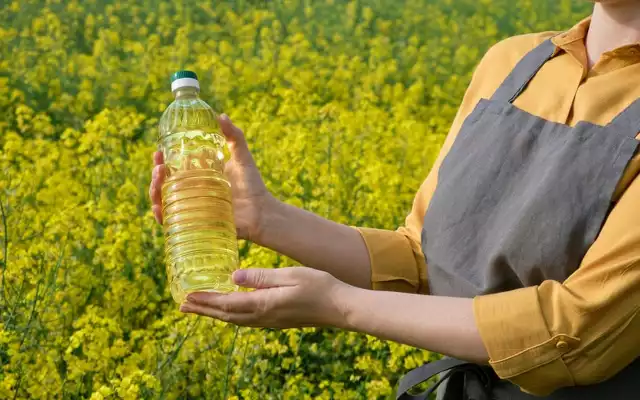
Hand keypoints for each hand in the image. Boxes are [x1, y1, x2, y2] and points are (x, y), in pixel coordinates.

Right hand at [149, 114, 273, 241]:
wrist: (262, 213)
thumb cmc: (253, 186)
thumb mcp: (242, 158)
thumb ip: (234, 136)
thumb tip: (220, 115)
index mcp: (198, 178)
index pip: (173, 168)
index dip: (162, 160)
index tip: (159, 151)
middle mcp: (191, 193)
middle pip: (164, 184)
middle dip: (156, 174)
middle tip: (159, 163)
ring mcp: (191, 209)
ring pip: (164, 201)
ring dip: (154, 189)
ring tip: (158, 176)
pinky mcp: (194, 224)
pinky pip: (171, 223)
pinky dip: (161, 215)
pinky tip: (158, 207)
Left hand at [179, 267, 351, 328]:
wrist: (340, 307)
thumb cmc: (319, 286)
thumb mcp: (289, 275)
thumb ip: (260, 277)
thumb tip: (233, 277)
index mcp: (264, 304)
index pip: (226, 304)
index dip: (205, 301)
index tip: (186, 296)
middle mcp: (264, 316)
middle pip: (226, 315)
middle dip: (203, 310)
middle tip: (182, 305)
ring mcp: (271, 321)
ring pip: (235, 320)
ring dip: (215, 314)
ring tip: (200, 308)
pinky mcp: (278, 320)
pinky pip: (247, 319)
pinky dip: (231, 314)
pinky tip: (231, 309)